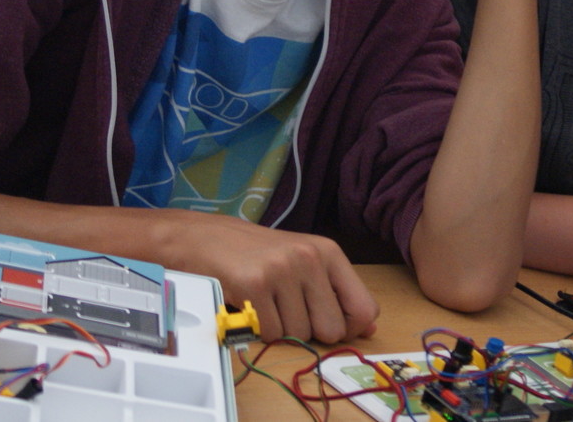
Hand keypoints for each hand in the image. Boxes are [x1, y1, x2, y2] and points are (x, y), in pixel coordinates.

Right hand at [153, 210, 376, 342]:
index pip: (364, 307)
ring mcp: (282, 271)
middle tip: (287, 310)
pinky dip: (259, 330)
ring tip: (265, 303)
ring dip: (280, 330)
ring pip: (299, 335)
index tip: (329, 323)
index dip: (349, 327)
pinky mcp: (254, 286)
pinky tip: (249, 306)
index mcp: (328, 252)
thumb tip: (369, 327)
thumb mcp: (303, 263)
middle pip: (333, 329)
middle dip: (310, 332)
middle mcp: (309, 258)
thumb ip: (336, 294)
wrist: (202, 238)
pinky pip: (270, 334)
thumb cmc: (256, 254)